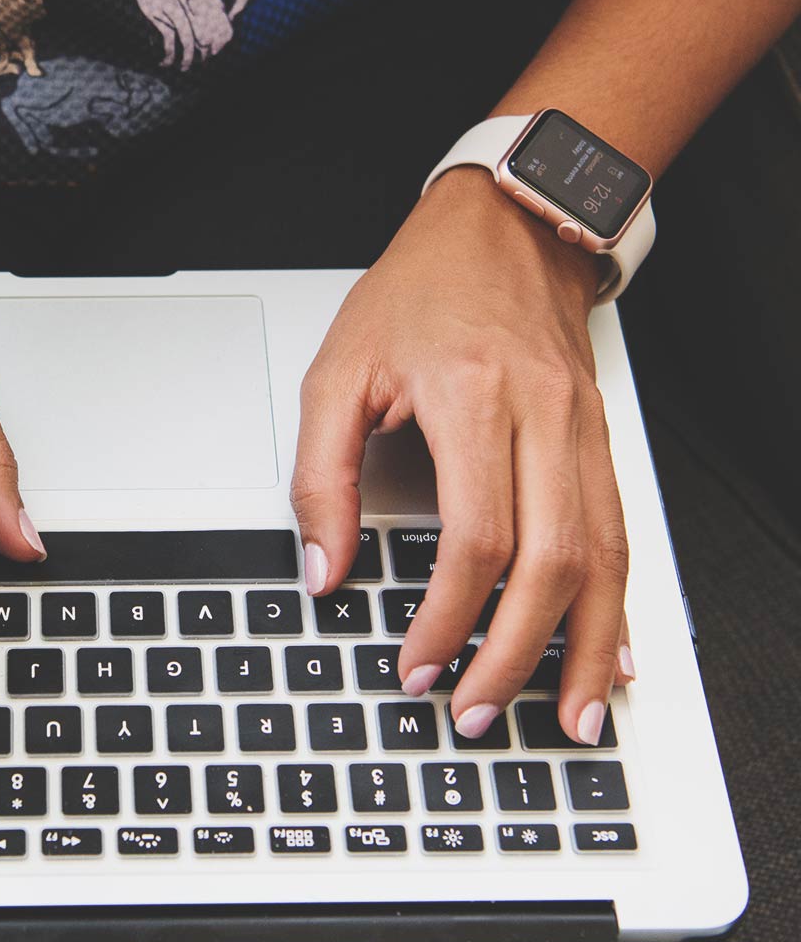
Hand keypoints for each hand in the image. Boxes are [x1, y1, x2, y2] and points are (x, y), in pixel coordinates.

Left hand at [290, 168, 632, 744]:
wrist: (507, 225)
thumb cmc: (419, 292)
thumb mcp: (338, 372)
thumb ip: (321, 477)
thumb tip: (322, 570)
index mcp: (475, 398)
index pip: (476, 538)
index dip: (448, 617)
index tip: (417, 665)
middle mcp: (546, 418)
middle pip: (553, 563)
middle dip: (516, 655)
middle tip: (477, 712)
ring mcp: (584, 431)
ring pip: (604, 559)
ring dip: (586, 648)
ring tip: (571, 716)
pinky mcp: (600, 440)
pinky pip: (620, 534)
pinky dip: (616, 602)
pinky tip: (611, 652)